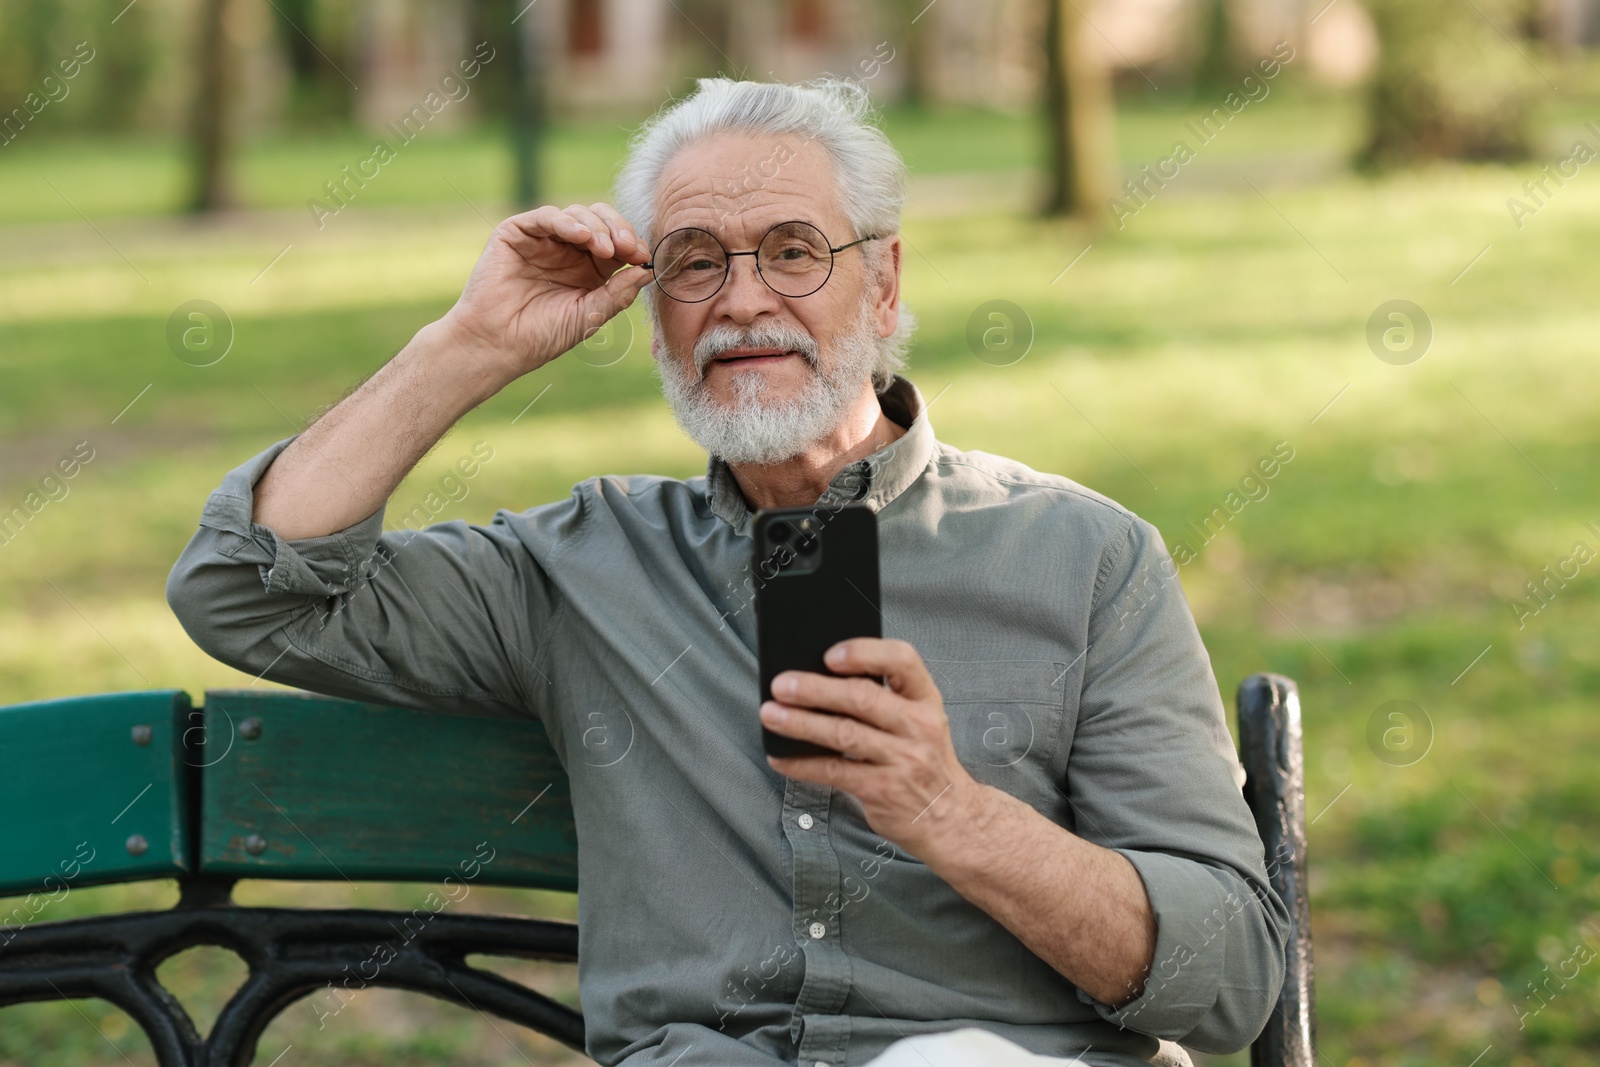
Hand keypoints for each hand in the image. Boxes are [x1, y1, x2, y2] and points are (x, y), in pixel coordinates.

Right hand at [440, 202, 652, 381]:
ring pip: (578, 214)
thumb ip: (618, 294)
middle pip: (602, 222)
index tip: (644, 256)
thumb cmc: (542, 335)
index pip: (618, 243)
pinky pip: (546, 216)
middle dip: (619, 230)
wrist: (497, 344)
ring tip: (605, 249)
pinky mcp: (517, 233)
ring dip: (597, 227)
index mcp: (590, 268)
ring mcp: (543, 239)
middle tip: (628, 248)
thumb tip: (647, 271)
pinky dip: (566, 221)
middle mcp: (568, 249)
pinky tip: (582, 236)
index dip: (632, 245)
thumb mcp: (589, 316)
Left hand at [761, 638, 984, 854]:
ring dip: (801, 723)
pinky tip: (781, 757)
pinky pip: (834, 771)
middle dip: (815, 688)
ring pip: (844, 733)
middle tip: (781, 685)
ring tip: (771, 715)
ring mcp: (903, 759)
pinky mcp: (884, 790)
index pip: (902, 659)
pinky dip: (802, 764)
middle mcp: (918, 726)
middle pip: (862, 697)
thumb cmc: (924, 761)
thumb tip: (819, 678)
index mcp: (925, 699)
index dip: (864, 653)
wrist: (951, 818)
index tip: (829, 655)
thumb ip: (885, 699)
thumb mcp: (920, 721)